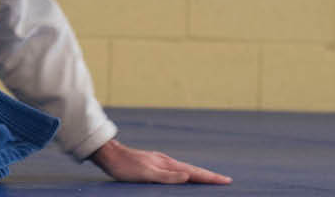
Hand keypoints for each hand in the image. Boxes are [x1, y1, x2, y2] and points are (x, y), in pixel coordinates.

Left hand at [90, 138, 230, 183]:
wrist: (108, 154)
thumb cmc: (124, 166)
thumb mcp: (146, 174)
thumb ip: (167, 176)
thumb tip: (188, 175)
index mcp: (167, 164)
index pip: (194, 172)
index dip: (210, 178)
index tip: (226, 181)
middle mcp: (166, 161)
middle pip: (192, 170)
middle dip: (208, 176)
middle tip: (224, 180)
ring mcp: (159, 161)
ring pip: (184, 169)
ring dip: (198, 175)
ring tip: (209, 179)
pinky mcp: (153, 163)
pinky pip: (175, 170)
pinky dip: (186, 173)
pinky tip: (182, 175)